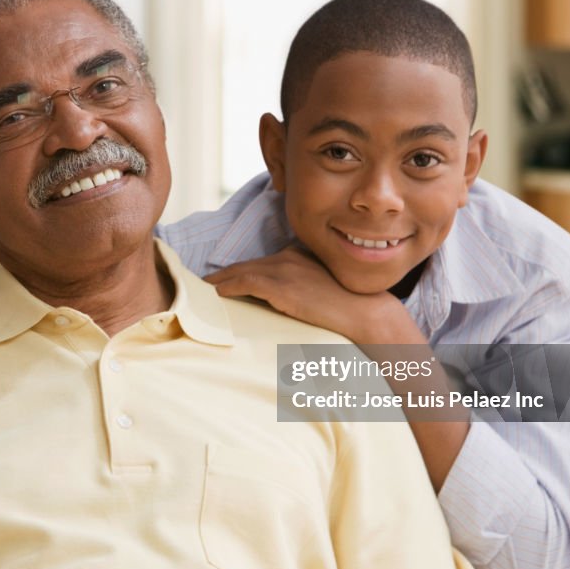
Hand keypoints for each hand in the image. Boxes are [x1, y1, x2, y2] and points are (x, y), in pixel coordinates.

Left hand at [204, 246, 420, 342]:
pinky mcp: (281, 285)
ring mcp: (284, 269)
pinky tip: (215, 295)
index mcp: (300, 256)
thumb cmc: (351, 309)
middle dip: (224, 275)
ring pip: (241, 272)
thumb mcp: (324, 292)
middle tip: (204, 284)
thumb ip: (303, 291)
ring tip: (202, 290)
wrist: (366, 312)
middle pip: (247, 265)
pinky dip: (227, 288)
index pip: (262, 263)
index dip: (240, 271)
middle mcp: (289, 257)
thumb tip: (288, 305)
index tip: (224, 280)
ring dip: (219, 282)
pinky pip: (244, 283)